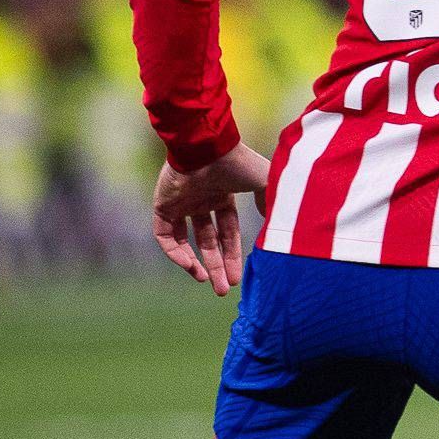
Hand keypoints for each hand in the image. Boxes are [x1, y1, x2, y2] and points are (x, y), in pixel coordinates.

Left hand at [153, 143, 270, 296]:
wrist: (208, 147)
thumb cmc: (238, 163)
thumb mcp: (265, 184)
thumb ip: (270, 205)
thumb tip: (275, 228)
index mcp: (223, 196)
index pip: (228, 233)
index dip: (233, 255)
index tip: (239, 278)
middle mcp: (201, 201)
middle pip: (209, 242)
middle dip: (217, 266)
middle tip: (224, 290)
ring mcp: (181, 203)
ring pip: (186, 242)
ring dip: (195, 264)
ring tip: (207, 283)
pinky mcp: (162, 205)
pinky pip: (166, 236)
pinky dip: (176, 253)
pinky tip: (191, 267)